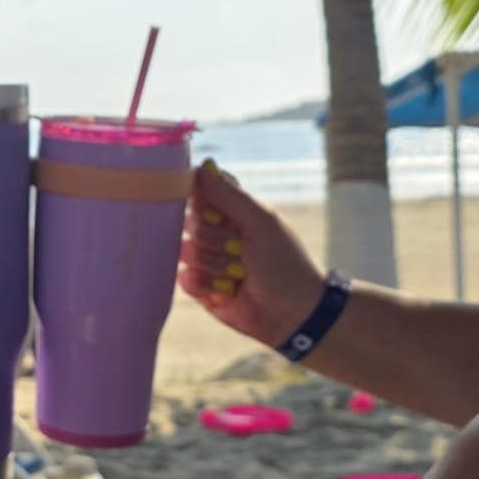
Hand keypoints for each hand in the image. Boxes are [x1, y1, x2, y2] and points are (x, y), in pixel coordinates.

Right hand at [178, 161, 327, 348]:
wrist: (294, 314)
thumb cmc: (285, 263)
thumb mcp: (261, 222)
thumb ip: (229, 195)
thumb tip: (202, 165)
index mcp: (235, 212)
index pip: (201, 192)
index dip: (201, 201)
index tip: (213, 212)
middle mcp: (219, 233)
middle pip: (190, 223)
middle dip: (212, 239)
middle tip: (239, 250)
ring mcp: (210, 262)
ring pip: (184, 252)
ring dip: (212, 265)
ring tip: (237, 275)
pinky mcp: (203, 289)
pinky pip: (184, 279)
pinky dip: (202, 284)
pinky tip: (223, 290)